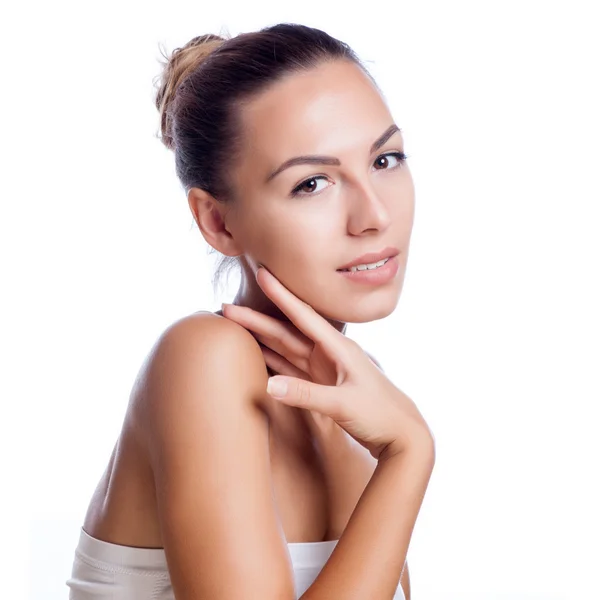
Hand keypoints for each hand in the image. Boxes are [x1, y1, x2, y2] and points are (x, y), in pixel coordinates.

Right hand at [222, 267, 433, 461]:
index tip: (263, 273)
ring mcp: (324, 369)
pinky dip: (273, 361)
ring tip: (236, 326)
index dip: (281, 295)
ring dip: (261, 338)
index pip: (303, 316)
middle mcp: (329, 354)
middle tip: (227, 307)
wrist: (403, 436)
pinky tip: (257, 353)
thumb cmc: (381, 415)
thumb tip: (269, 386)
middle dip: (257, 319)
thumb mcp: (344, 404)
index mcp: (339, 348)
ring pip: (286, 348)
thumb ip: (306, 395)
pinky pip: (291, 368)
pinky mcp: (322, 385)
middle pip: (286, 332)